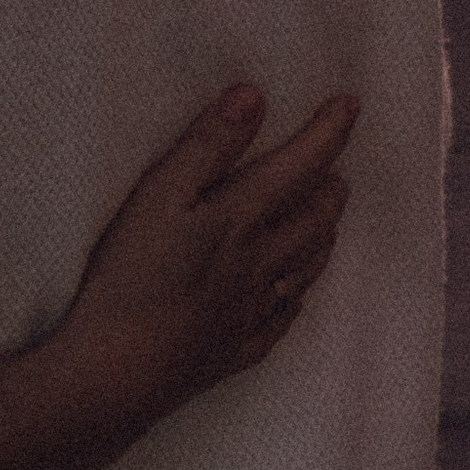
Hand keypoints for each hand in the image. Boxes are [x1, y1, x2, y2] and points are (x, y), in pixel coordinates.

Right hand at [50, 84, 358, 453]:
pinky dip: (296, 298)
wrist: (119, 373)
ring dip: (323, 239)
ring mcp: (250, 312)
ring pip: (305, 271)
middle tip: (338, 169)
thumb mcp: (158, 197)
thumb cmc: (131, 278)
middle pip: (312, 222)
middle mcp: (259, 265)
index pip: (299, 167)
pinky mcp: (234, 350)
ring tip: (329, 222)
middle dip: (330, 191)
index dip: (327, 133)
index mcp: (240, 221)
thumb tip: (254, 97)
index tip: (351, 103)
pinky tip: (293, 297)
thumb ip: (206, 146)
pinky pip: (281, 320)